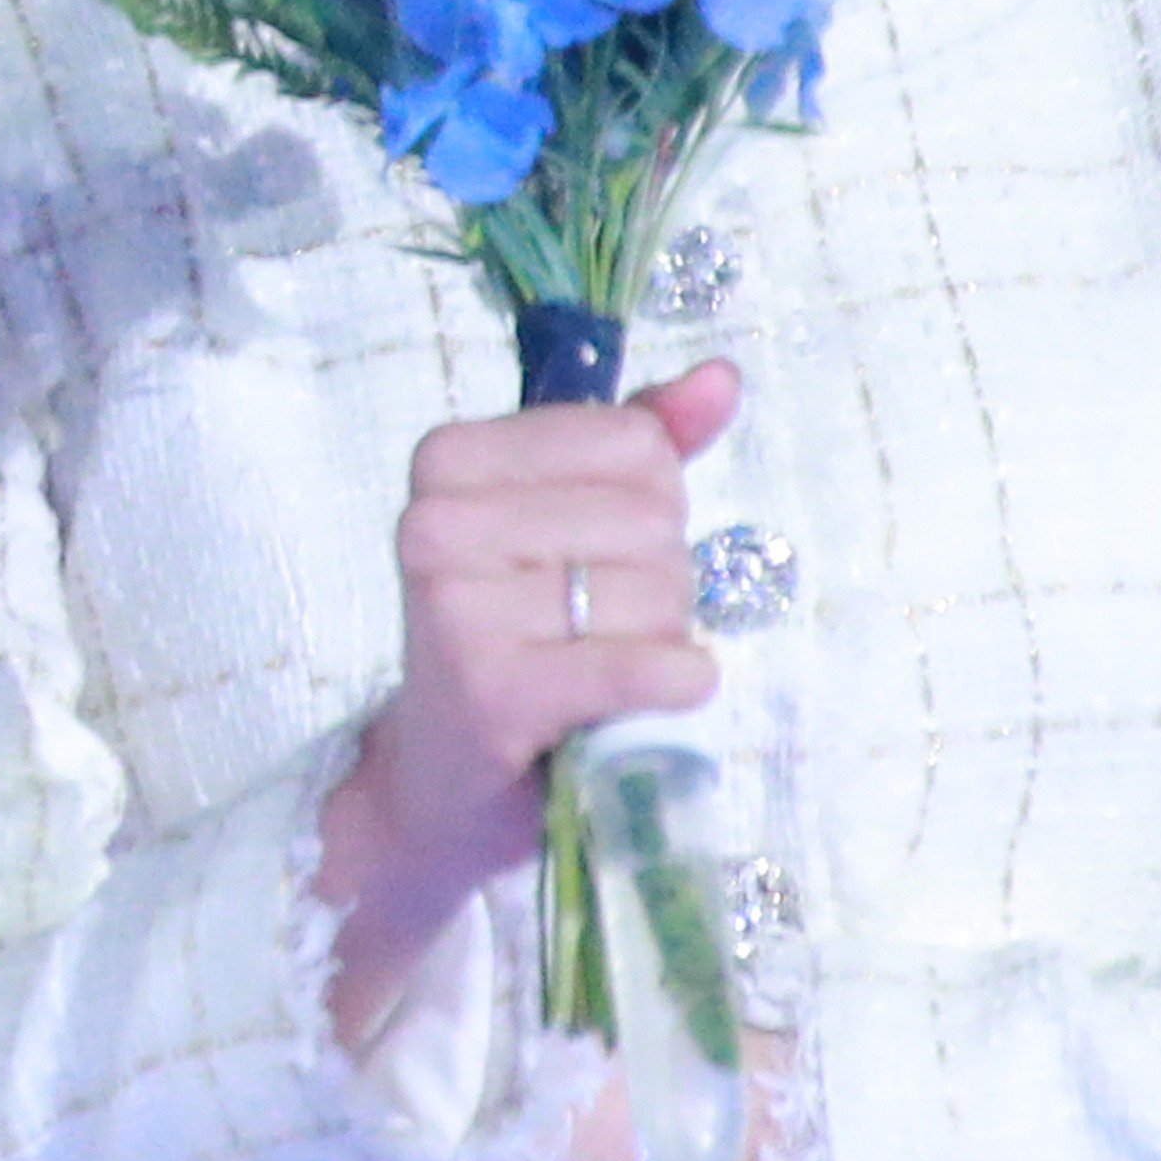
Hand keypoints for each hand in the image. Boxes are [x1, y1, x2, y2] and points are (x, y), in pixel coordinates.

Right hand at [318, 357, 738, 1042]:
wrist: (439, 782)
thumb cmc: (515, 635)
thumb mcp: (565, 521)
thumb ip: (642, 440)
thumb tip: (722, 378)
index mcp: (449, 456)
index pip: (633, 440)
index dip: (651, 502)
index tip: (599, 551)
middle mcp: (437, 522)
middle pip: (648, 516)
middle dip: (660, 577)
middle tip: (605, 625)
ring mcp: (456, 608)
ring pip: (653, 591)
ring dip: (661, 638)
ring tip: (605, 666)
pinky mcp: (490, 692)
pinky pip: (633, 666)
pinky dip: (675, 681)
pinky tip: (674, 689)